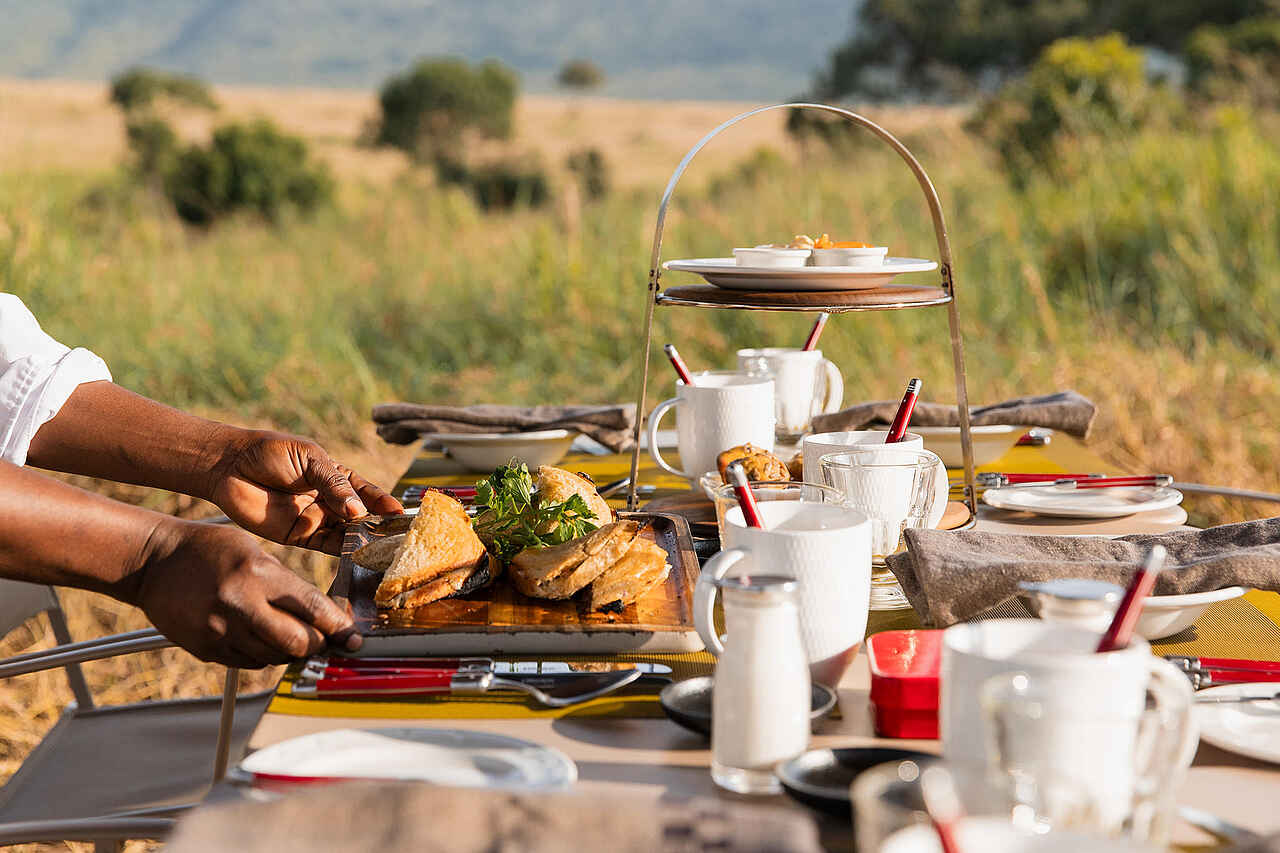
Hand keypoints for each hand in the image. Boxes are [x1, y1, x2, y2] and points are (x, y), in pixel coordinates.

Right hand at [136, 519, 361, 667]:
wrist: (154, 563)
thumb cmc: (209, 550)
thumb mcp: (253, 551)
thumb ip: (285, 583)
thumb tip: (321, 615)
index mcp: (257, 574)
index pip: (311, 608)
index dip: (338, 627)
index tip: (352, 638)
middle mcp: (240, 606)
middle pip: (297, 643)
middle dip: (317, 644)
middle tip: (323, 639)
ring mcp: (220, 631)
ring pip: (275, 657)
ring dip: (289, 651)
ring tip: (288, 634)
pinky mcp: (206, 649)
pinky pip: (249, 663)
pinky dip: (263, 655)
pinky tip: (259, 637)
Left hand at [208, 430, 402, 553]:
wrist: (229, 467)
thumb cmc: (269, 453)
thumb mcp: (309, 460)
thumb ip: (334, 485)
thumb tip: (359, 511)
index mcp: (336, 477)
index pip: (367, 492)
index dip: (384, 503)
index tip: (401, 513)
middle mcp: (329, 501)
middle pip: (361, 517)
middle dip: (378, 526)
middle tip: (397, 537)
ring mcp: (316, 519)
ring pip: (347, 534)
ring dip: (363, 541)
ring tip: (380, 548)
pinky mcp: (299, 536)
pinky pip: (326, 547)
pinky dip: (342, 552)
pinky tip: (356, 554)